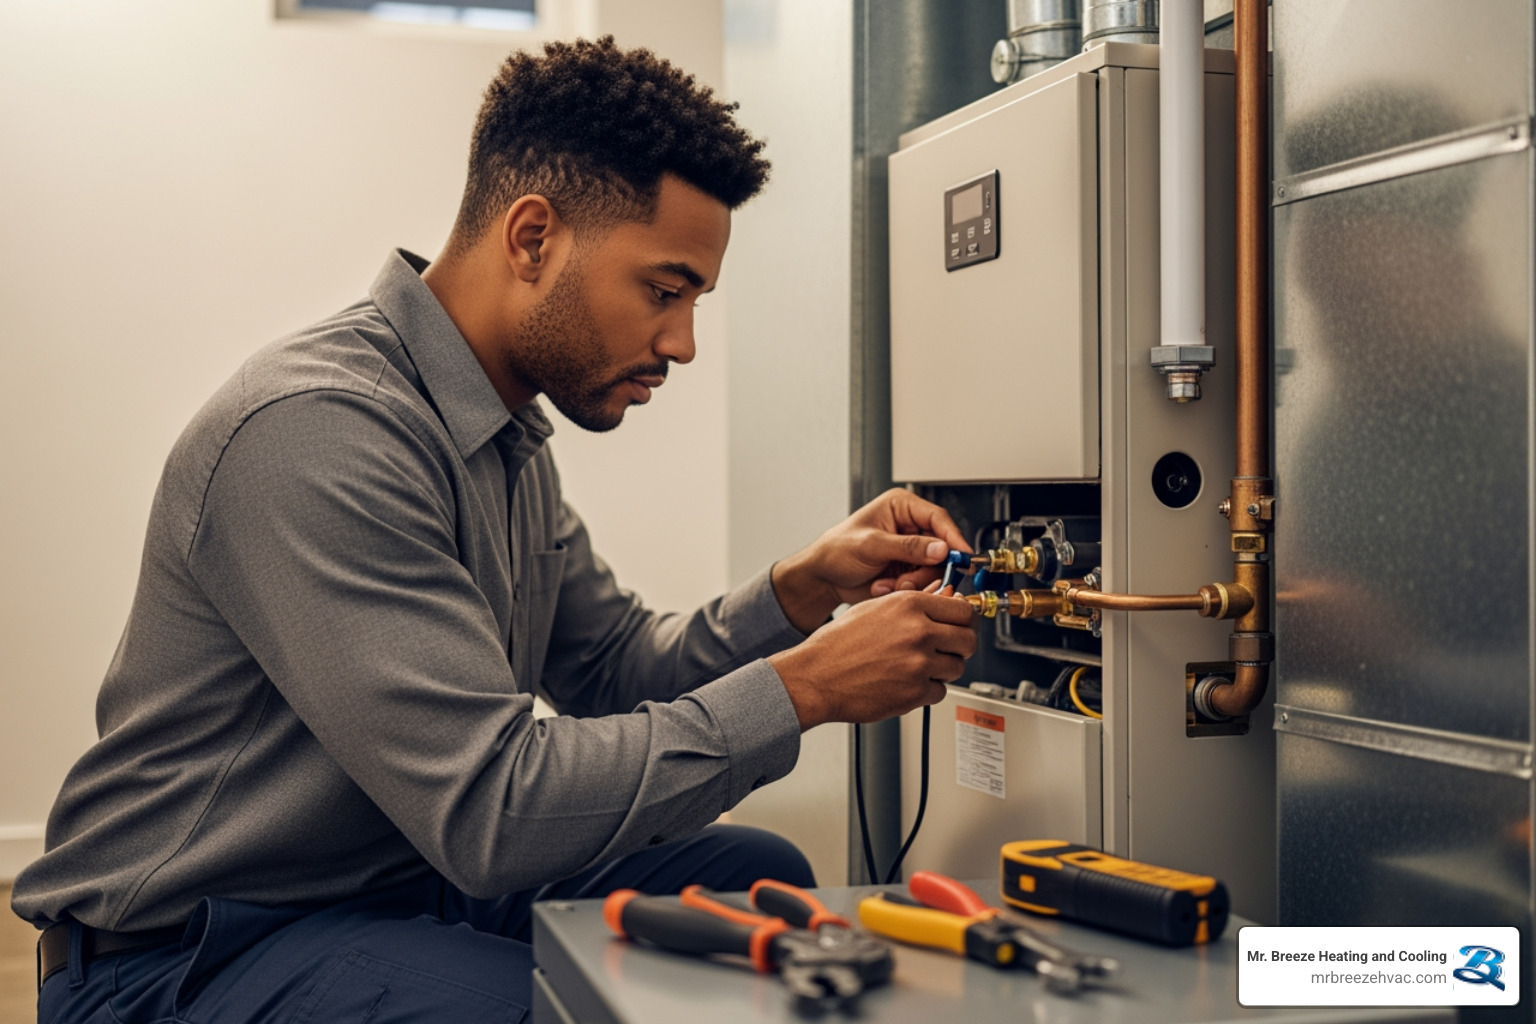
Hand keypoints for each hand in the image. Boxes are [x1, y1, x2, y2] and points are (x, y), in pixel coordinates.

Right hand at [767, 586, 975, 729]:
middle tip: (948, 650)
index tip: (962, 626)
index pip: (963, 610)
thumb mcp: (874, 609)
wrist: (816, 677)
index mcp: (909, 605)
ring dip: (943, 670)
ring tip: (917, 667)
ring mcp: (919, 664)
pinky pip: (940, 691)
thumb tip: (943, 596)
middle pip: (968, 640)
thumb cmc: (838, 644)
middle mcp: (918, 632)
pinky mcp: (915, 692)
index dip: (965, 620)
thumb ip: (913, 602)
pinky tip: (906, 683)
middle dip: (960, 647)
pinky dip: (927, 690)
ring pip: (957, 667)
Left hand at [771, 489, 970, 632]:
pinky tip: (885, 588)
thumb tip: (940, 549)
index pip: (938, 518)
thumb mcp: (871, 545)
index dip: (952, 538)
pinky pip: (923, 582)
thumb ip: (908, 547)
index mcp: (901, 507)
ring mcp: (910, 550)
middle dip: (926, 569)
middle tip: (909, 582)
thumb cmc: (836, 551)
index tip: (962, 557)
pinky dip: (906, 590)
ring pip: (934, 569)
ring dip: (914, 582)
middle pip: (941, 547)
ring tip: (889, 585)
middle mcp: (909, 526)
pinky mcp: (908, 570)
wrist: (823, 579)